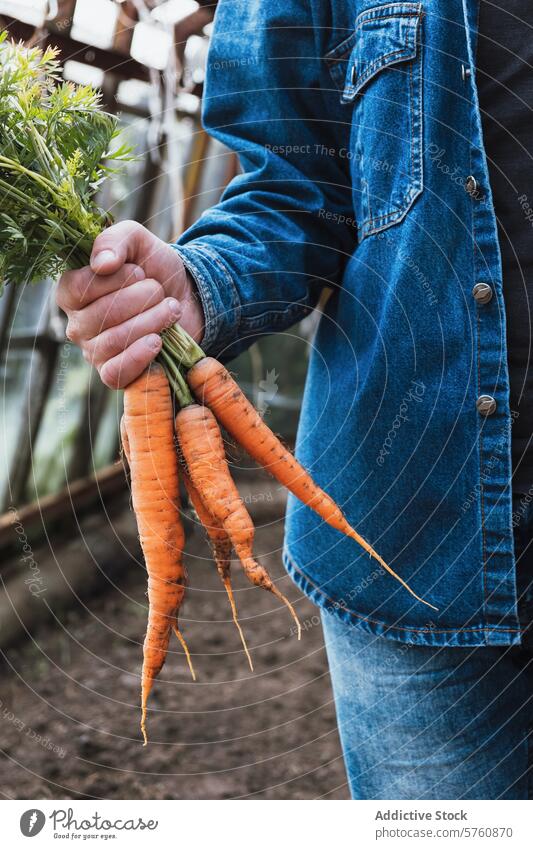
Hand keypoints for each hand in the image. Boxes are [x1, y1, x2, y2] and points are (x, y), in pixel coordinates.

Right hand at [56, 220, 204, 387]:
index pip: (78, 288)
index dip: (114, 280)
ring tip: (171, 309)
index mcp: (72, 293)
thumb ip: (114, 241)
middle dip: (141, 299)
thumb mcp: (137, 242)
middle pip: (101, 315)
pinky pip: (115, 374)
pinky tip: (158, 341)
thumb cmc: (154, 269)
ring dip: (152, 321)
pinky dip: (139, 356)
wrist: (186, 299)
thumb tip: (101, 264)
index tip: (140, 272)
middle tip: (160, 291)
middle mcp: (77, 325)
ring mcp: (94, 352)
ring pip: (114, 341)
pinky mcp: (113, 374)